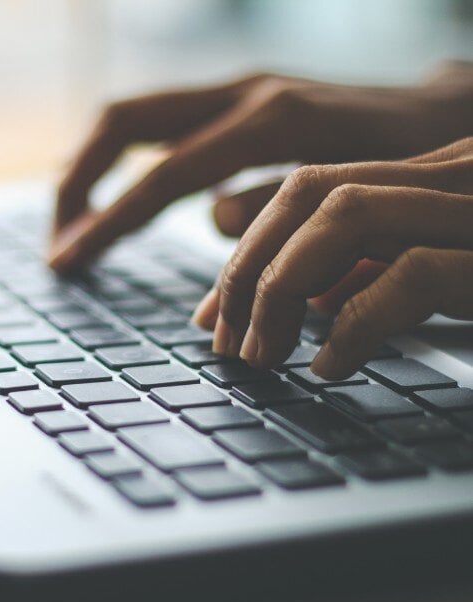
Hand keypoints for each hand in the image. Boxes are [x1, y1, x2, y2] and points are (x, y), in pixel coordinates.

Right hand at [49, 63, 472, 271]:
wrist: (449, 112)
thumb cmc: (415, 163)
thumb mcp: (362, 199)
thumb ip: (282, 211)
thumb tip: (214, 221)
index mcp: (271, 121)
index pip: (160, 177)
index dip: (106, 224)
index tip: (66, 263)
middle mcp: (242, 92)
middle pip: (122, 122)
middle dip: (76, 183)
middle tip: (59, 242)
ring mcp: (237, 90)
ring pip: (133, 116)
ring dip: (91, 168)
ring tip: (73, 225)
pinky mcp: (238, 100)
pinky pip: (160, 125)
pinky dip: (125, 163)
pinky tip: (119, 201)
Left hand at [192, 137, 472, 378]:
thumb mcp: (447, 263)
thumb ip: (377, 265)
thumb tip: (311, 297)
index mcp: (429, 174)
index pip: (307, 188)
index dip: (247, 249)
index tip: (216, 315)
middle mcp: (454, 171)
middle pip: (309, 191)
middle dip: (247, 268)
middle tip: (225, 340)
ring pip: (345, 214)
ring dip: (282, 288)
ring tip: (263, 353)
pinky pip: (413, 273)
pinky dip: (356, 324)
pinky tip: (330, 366)